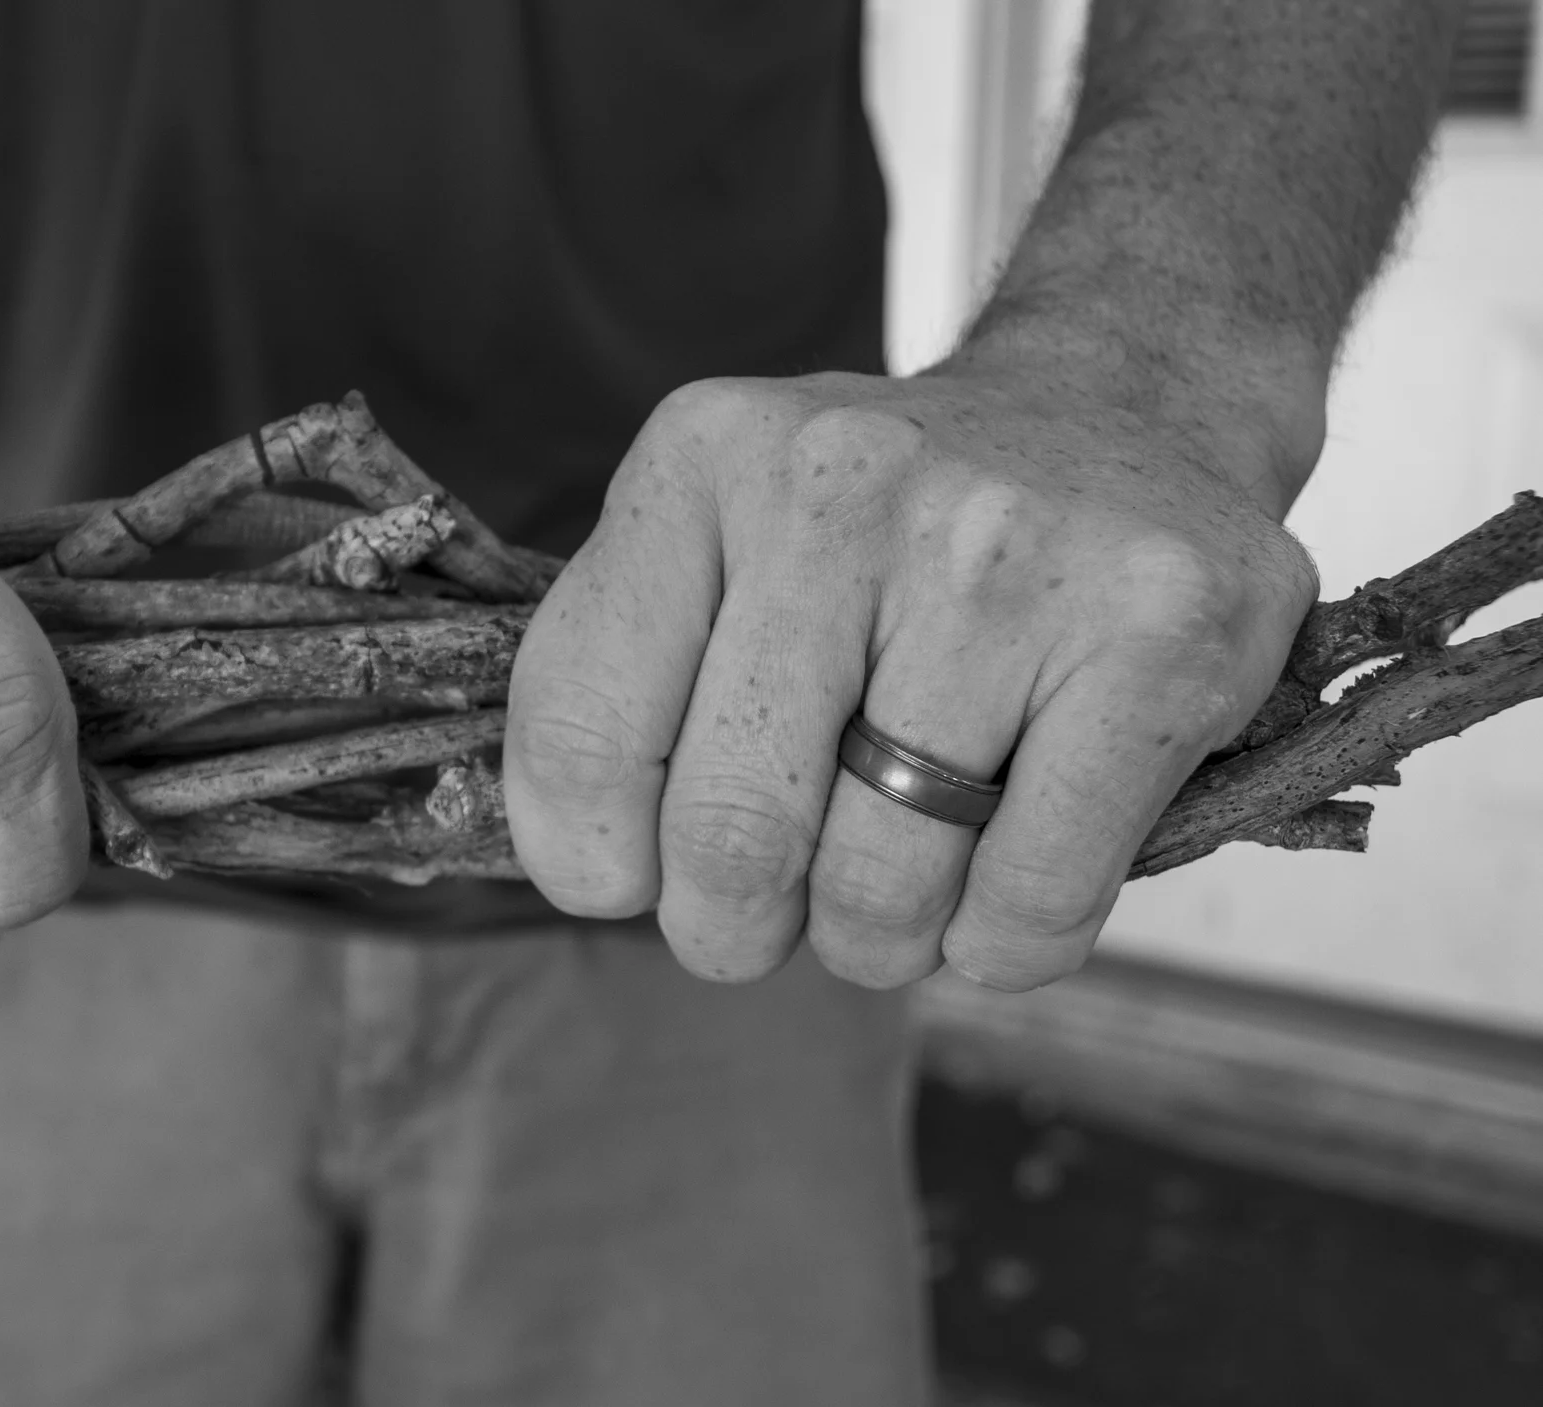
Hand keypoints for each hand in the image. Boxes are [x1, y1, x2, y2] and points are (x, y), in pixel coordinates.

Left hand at [503, 368, 1316, 989]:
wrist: (1129, 404)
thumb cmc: (889, 532)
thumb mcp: (714, 535)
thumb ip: (617, 676)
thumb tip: (586, 872)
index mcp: (701, 464)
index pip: (579, 735)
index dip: (595, 861)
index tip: (641, 873)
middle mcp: (843, 491)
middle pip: (730, 839)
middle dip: (737, 928)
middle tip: (774, 908)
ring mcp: (1006, 557)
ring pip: (881, 891)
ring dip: (879, 941)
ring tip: (899, 880)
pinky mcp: (1158, 633)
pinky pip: (1029, 902)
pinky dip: (1002, 945)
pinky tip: (1001, 888)